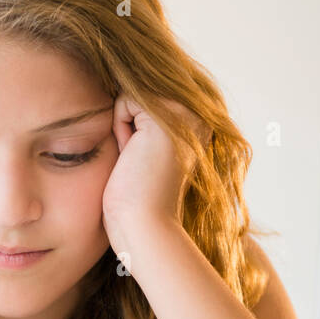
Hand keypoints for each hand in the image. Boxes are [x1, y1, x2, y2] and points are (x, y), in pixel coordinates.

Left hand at [102, 93, 209, 255]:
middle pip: (139, 96)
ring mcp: (188, 111)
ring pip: (132, 97)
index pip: (146, 101)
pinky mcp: (169, 114)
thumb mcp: (146, 152)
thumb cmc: (138, 200)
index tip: (144, 164)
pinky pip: (124, 101)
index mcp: (198, 124)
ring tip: (138, 162)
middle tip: (139, 164)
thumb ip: (145, 122)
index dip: (133, 130)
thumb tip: (125, 92)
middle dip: (129, 128)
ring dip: (124, 131)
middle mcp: (200, 114)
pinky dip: (119, 130)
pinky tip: (134, 157)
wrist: (144, 225)